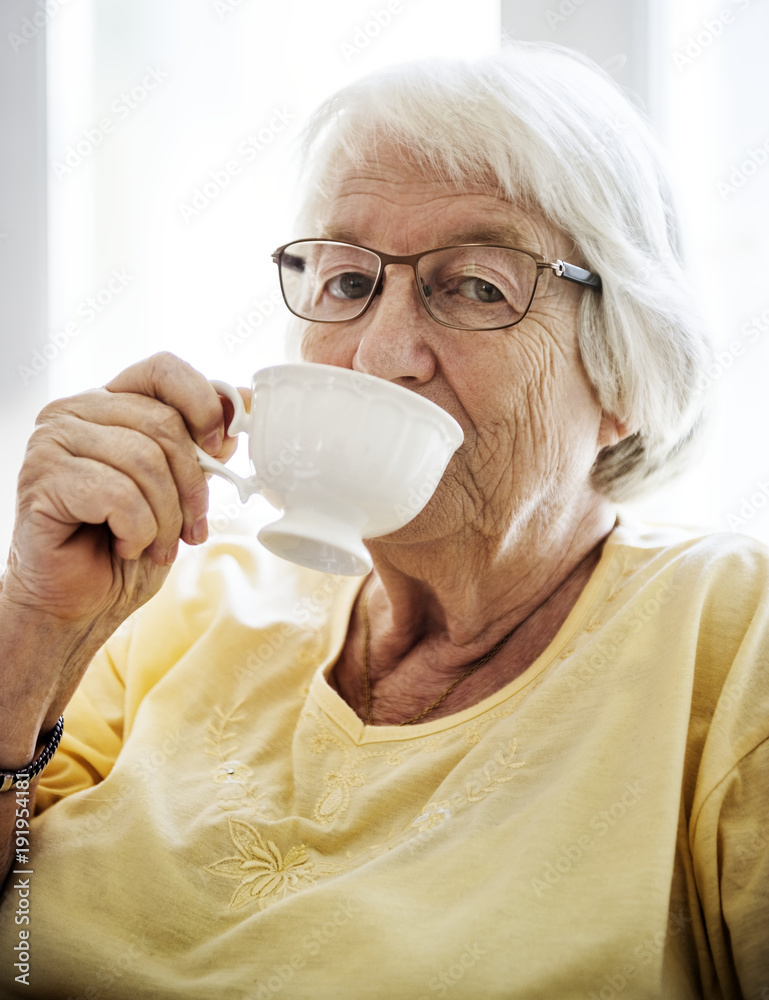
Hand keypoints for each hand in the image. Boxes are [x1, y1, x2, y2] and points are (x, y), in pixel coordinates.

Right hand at [1, 352, 240, 672]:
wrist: (78, 604)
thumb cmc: (125, 546)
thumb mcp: (179, 489)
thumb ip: (202, 444)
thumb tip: (240, 404)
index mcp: (110, 403)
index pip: (162, 369)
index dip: (202, 402)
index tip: (221, 445)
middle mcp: (75, 410)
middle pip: (163, 424)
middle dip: (191, 486)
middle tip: (191, 528)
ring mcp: (52, 441)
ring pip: (144, 462)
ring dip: (165, 518)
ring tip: (156, 546)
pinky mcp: (40, 478)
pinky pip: (118, 495)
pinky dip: (137, 531)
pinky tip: (124, 546)